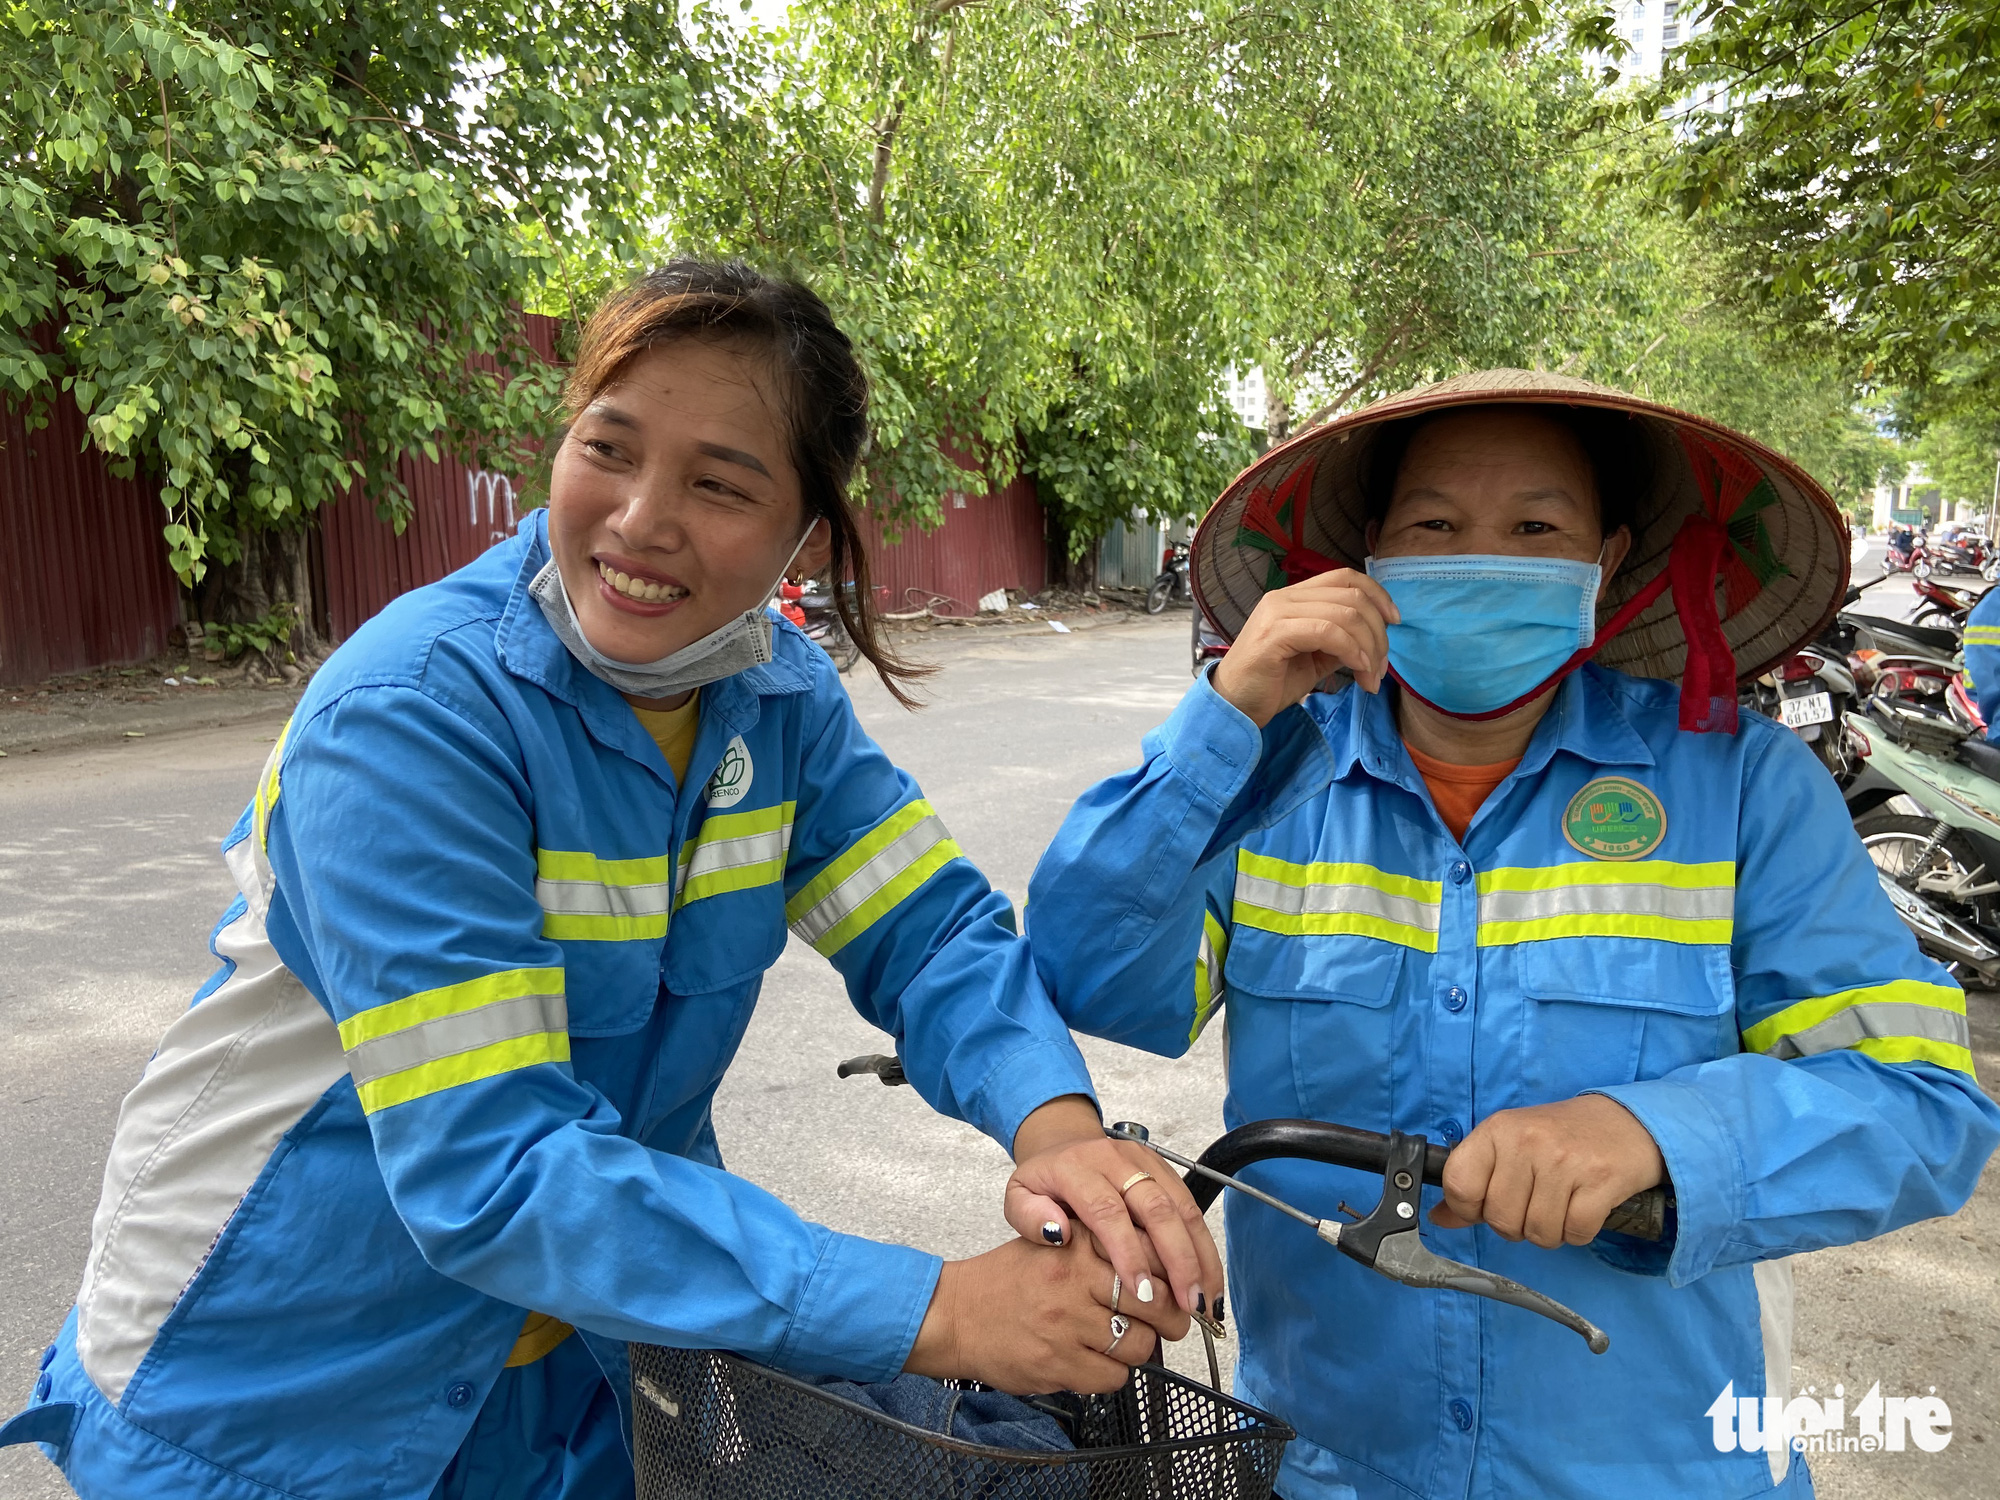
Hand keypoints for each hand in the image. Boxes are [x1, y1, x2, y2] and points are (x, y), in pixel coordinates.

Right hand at [905, 1232, 1157, 1394]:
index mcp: (1076, 1243)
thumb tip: (1161, 1270)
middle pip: (1156, 1302)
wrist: (955, 1316)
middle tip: (1172, 1323)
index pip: (1150, 1254)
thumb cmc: (1006, 1282)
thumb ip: (1101, 1249)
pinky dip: (1112, 1374)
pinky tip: (1094, 1361)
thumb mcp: (1054, 1245)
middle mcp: (1073, 1278)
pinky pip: (1113, 1377)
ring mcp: (1066, 1323)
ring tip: (1120, 1342)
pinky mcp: (1058, 1363)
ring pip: (1139, 1345)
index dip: (1173, 1275)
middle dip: (1172, 1318)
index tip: (1178, 1285)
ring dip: (1138, 1349)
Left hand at [1005, 1097, 1221, 1324]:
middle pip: (1157, 1207)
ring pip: (1183, 1206)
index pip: (1108, 1210)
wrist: (1063, 1144)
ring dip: (1199, 1255)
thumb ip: (1028, 1216)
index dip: (1128, 1252)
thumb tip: (1058, 1233)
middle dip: (1177, 1259)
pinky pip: (1192, 1205)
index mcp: (1077, 1167)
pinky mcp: (1166, 1168)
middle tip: (1187, 1304)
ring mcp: (1146, 1161)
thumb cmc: (1044, 1182)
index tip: (1141, 1293)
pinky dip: (1204, 1246)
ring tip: (1205, 1300)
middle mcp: (1116, 1159)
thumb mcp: (1017, 1196)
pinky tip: (1209, 1281)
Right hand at [1210, 568, 1399, 727]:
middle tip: (1380, 668)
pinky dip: (1351, 651)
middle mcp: (1284, 598)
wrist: (1234, 707)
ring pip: (1344, 614)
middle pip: (1351, 597)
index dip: (1377, 594)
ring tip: (1370, 677)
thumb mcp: (1315, 658)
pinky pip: (1327, 632)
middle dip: (1378, 633)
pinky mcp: (1274, 634)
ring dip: (1369, 648)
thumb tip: (1376, 639)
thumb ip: (1341, 641)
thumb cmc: (1272, 684)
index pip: (1344, 577)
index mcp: (1293, 597)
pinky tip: (1358, 670)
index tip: (1394, 621)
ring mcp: (1277, 613)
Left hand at [1430, 1095, 1664, 1248]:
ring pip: (1538, 1232)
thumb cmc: (1561, 1136)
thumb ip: (1474, 1181)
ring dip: (1549, 1231)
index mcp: (1498, 1130)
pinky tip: (1583, 1207)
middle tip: (1534, 1203)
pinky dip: (1578, 1232)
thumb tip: (1440, 1218)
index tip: (1485, 1206)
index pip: (1459, 1184)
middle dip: (1516, 1225)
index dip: (1467, 1208)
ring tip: (1560, 1204)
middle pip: (1501, 1219)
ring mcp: (1564, 1161)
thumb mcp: (1509, 1145)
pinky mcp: (1600, 1181)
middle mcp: (1527, 1142)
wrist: (1628, 1122)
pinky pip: (1575, 1233)